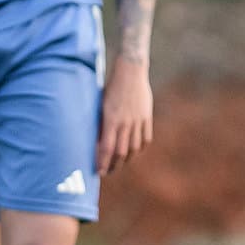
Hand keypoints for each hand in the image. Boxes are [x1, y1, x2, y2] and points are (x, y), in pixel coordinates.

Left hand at [97, 57, 152, 174]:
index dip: (103, 163)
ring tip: (121, 163)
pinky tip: (134, 151)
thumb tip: (97, 143)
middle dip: (114, 165)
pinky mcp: (147, 117)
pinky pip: (145, 139)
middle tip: (109, 171)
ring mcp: (138, 121)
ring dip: (127, 159)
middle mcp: (125, 123)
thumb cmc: (110, 87)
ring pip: (134, 148)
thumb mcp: (100, 105)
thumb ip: (100, 124)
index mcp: (111, 120)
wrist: (130, 71)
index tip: (99, 172)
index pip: (106, 148)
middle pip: (121, 152)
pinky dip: (140, 148)